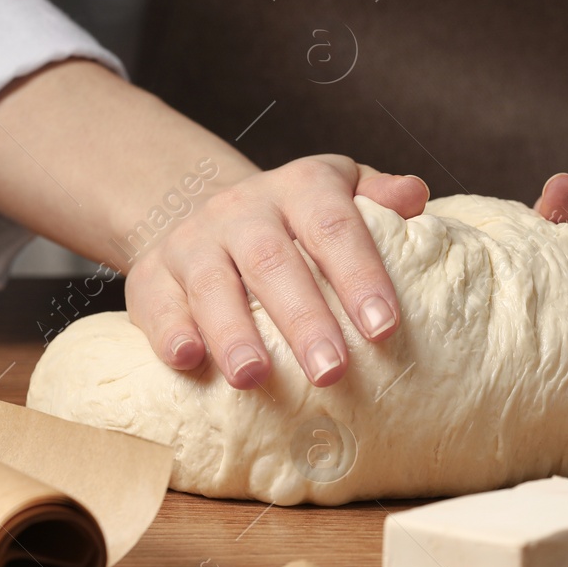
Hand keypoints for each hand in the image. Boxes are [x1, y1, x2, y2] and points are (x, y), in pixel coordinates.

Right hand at [124, 156, 428, 388]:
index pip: (334, 226)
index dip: (359, 275)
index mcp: (300, 188)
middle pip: (273, 262)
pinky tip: (188, 360)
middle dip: (304, 320)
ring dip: (234, 333)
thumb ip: (378, 197)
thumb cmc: (295, 220)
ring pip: (212, 284)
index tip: (384, 327)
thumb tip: (415, 197)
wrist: (202, 212)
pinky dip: (170, 331)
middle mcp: (243, 209)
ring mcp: (193, 241)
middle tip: (331, 372)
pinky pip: (157, 301)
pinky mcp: (152, 275)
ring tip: (254, 378)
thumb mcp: (339, 193)